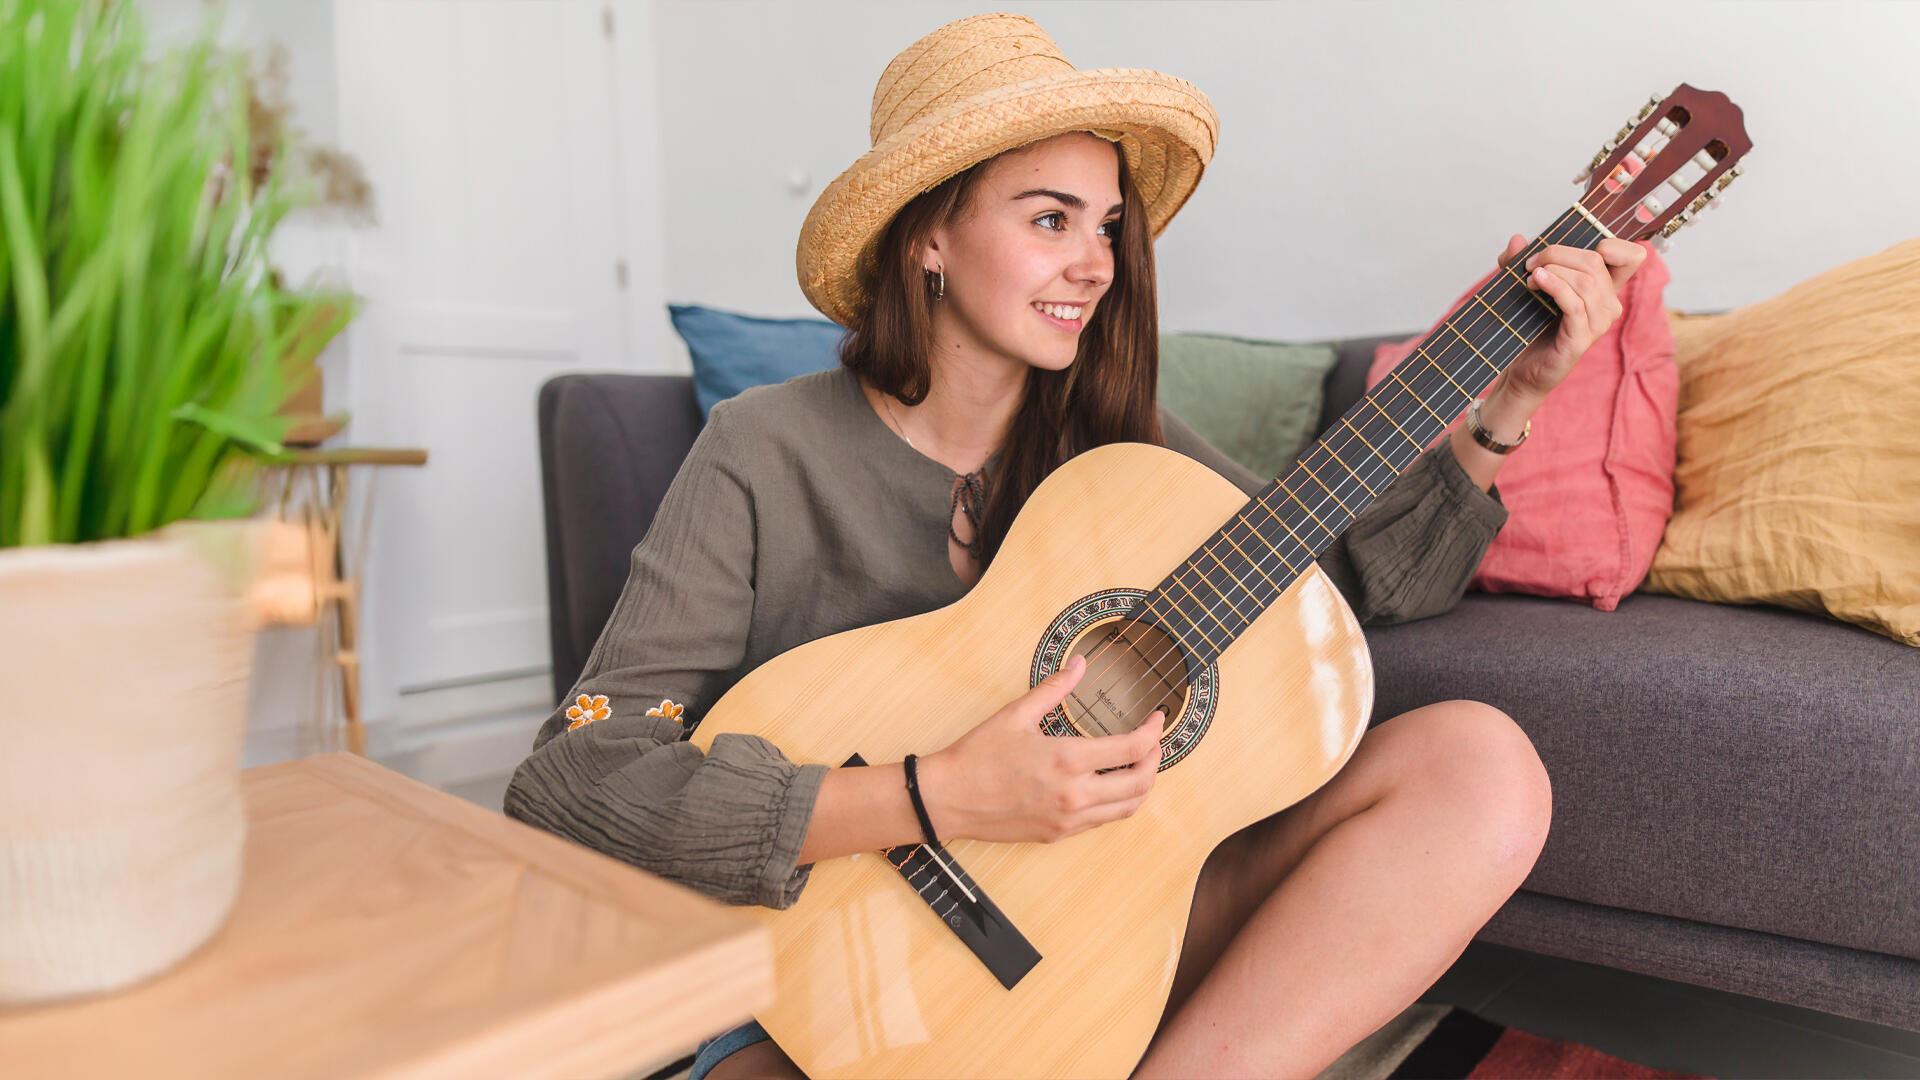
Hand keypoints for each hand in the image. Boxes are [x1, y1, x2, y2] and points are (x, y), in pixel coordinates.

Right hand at [919, 654, 1163, 843]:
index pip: (1131, 749)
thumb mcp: (1016, 714)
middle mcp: (1075, 795)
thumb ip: (1055, 688)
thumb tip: (1079, 663)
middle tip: (1153, 742)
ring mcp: (1069, 819)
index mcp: (1068, 760)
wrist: (947, 799)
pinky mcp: (1059, 833)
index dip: (1153, 732)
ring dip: (1142, 785)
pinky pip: (1103, 821)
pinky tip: (1110, 785)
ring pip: (1128, 808)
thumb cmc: (977, 756)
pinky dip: (1118, 803)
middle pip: (1141, 783)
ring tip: (1139, 764)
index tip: (1157, 718)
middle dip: (1155, 760)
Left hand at [1490, 234, 1648, 405]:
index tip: (1572, 248)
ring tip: (1530, 277)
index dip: (1613, 243)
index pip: (1632, 256)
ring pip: (1586, 280)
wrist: (1525, 368)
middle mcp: (1609, 304)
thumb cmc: (1532, 327)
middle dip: (1559, 253)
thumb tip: (1516, 239)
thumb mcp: (1528, 286)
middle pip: (1596, 260)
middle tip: (1531, 262)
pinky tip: (1537, 281)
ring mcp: (1598, 323)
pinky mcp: (1581, 338)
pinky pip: (1574, 303)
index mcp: (1605, 288)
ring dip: (1554, 270)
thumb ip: (1523, 261)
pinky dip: (1554, 286)